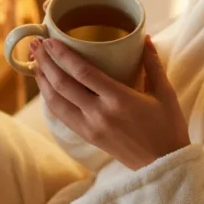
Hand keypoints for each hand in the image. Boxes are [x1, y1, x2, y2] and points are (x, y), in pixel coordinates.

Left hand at [30, 35, 190, 170]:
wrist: (164, 165)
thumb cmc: (168, 128)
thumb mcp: (165, 93)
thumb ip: (152, 64)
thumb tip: (143, 37)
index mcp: (119, 100)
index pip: (82, 73)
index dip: (62, 55)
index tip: (49, 41)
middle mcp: (100, 114)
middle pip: (62, 85)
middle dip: (45, 63)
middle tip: (34, 44)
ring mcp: (91, 128)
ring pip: (56, 102)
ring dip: (43, 81)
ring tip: (34, 62)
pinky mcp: (88, 137)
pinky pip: (62, 116)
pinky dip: (51, 99)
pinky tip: (47, 87)